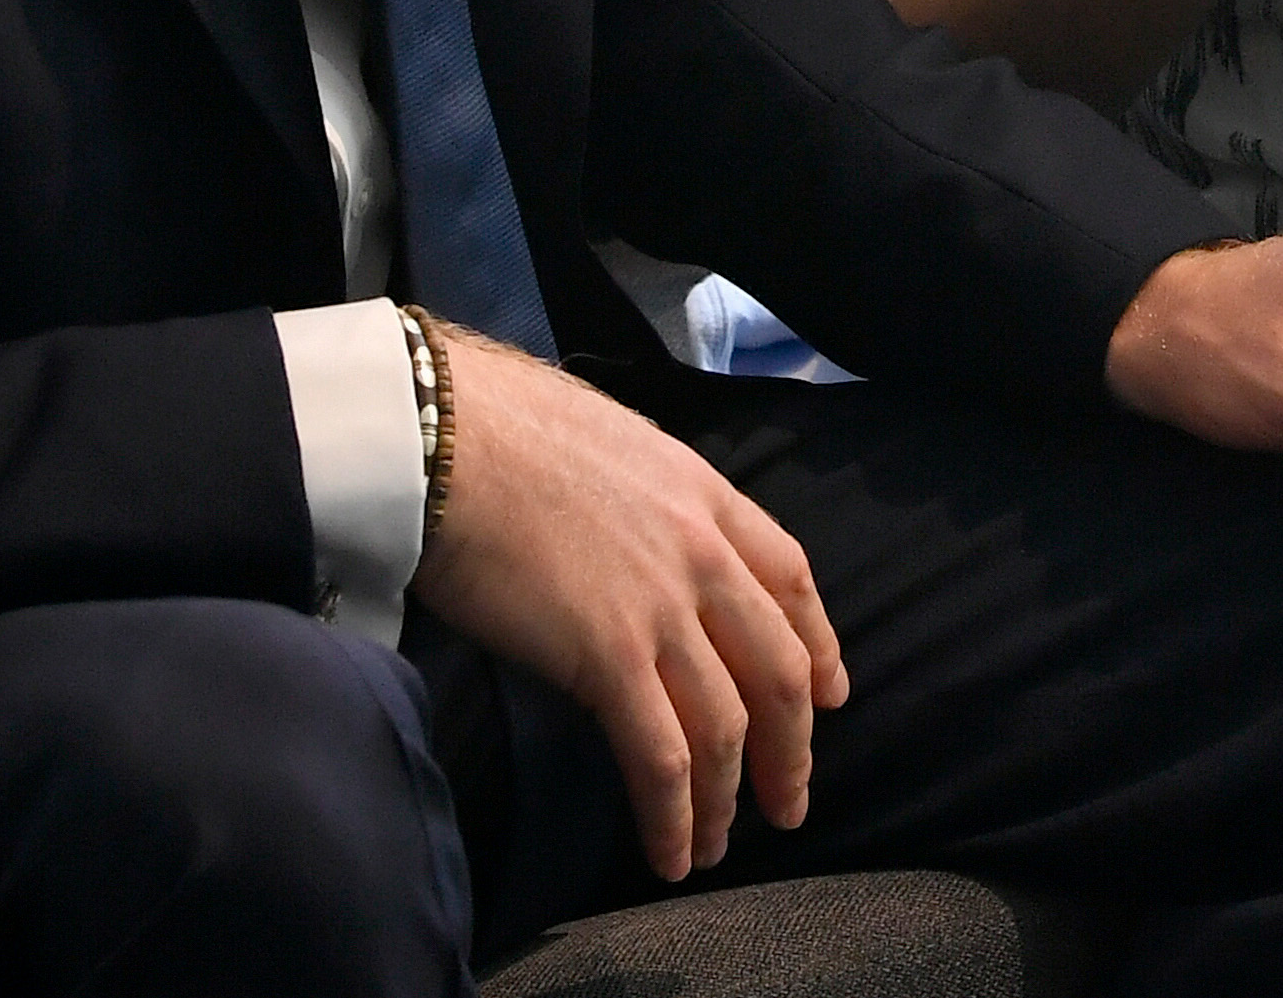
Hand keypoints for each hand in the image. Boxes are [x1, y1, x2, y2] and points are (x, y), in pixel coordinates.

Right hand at [410, 331, 848, 882]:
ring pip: (726, 725)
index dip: (818, 644)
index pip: (791, 577)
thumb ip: (653, 500)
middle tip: (791, 800)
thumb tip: (642, 542)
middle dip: (792, 746)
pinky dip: (674, 816)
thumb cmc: (507, 429)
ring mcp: (662, 606)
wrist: (450, 435)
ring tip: (718, 847)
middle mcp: (703, 551)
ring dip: (728, 798)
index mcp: (705, 492)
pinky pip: (662, 757)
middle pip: (776, 666)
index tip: (831, 694)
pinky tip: (671, 853)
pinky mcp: (610, 656)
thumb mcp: (619, 445)